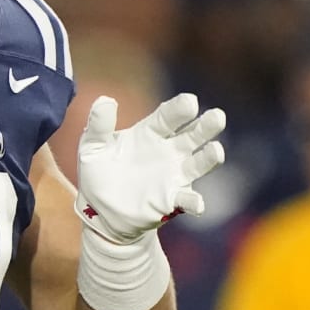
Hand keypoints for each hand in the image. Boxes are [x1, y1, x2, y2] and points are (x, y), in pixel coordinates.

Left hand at [77, 93, 226, 242]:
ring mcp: (173, 175)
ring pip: (198, 163)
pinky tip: (196, 203)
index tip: (190, 101)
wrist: (98, 208)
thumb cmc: (98, 171)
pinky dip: (194, 201)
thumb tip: (105, 100)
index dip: (180, 109)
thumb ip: (99, 125)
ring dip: (209, 157)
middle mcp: (168, 151)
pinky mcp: (171, 200)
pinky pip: (186, 199)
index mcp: (150, 132)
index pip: (168, 117)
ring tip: (216, 151)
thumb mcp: (92, 146)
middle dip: (206, 126)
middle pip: (192, 135)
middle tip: (217, 116)